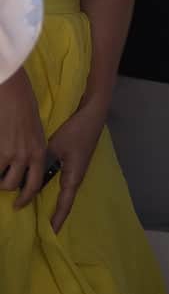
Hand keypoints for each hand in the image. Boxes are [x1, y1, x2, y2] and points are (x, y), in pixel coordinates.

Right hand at [0, 69, 43, 208]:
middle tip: (0, 180)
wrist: (11, 90)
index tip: (19, 204)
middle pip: (13, 185)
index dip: (25, 197)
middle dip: (4, 186)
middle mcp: (26, 156)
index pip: (35, 183)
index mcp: (39, 150)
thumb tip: (19, 160)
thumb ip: (29, 146)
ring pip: (0, 180)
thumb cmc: (22, 103)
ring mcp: (10, 153)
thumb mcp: (33, 128)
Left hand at [41, 97, 106, 232]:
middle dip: (55, 217)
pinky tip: (44, 193)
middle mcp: (76, 178)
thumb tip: (28, 179)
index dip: (56, 220)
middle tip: (43, 231)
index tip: (49, 234)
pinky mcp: (73, 165)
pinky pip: (62, 185)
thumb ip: (43, 164)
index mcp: (74, 177)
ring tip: (42, 217)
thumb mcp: (55, 147)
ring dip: (54, 206)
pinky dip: (54, 193)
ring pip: (63, 195)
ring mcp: (75, 172)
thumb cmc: (77, 132)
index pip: (64, 204)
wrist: (92, 116)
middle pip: (64, 203)